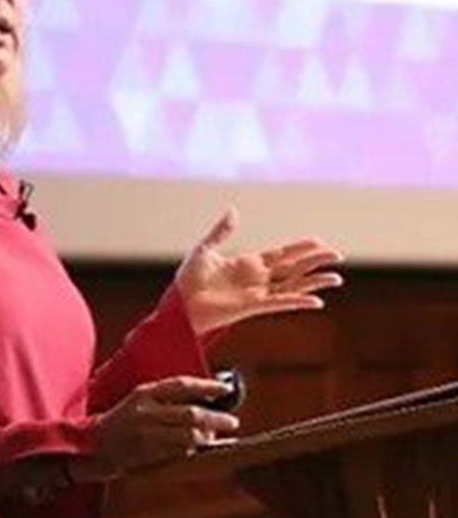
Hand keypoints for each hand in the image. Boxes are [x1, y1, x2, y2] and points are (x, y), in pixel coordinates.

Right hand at [75, 376, 240, 480]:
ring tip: (214, 437)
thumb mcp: (139, 400)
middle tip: (232, 421)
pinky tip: (199, 448)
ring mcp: (146, 434)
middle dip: (216, 418)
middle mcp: (146, 411)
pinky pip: (178, 451)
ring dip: (206, 437)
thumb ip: (165, 398)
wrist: (93, 444)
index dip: (207, 386)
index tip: (226, 389)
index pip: (182, 385)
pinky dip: (192, 450)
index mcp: (144, 392)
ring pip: (188, 436)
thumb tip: (202, 397)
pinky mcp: (147, 453)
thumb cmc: (121, 420)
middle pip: (190, 413)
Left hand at [175, 207, 343, 335]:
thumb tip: (234, 211)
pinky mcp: (253, 307)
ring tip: (337, 278)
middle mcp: (257, 279)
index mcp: (247, 264)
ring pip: (293, 286)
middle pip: (293, 269)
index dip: (300, 248)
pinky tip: (316, 300)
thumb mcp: (205, 249)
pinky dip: (298, 302)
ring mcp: (257, 294)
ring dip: (314, 282)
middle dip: (315, 261)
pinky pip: (281, 303)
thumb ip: (221, 231)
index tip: (319, 241)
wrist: (179, 304)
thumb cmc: (188, 280)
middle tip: (337, 254)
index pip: (281, 254)